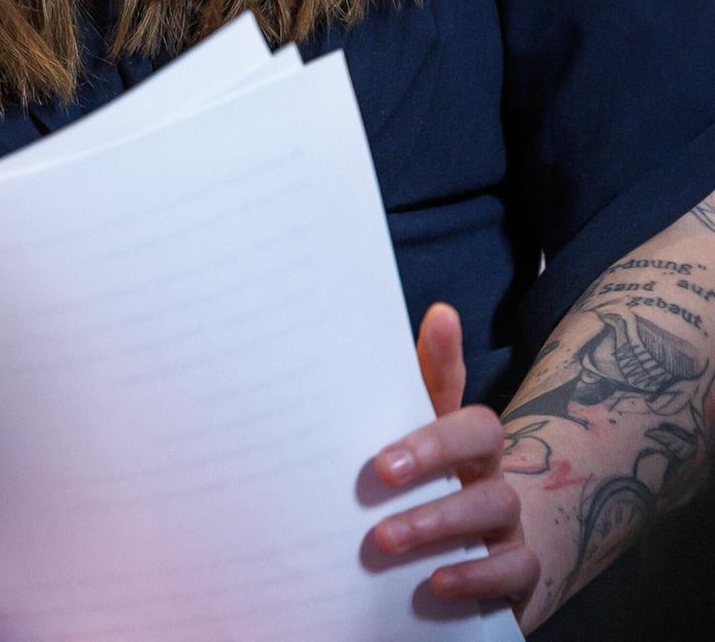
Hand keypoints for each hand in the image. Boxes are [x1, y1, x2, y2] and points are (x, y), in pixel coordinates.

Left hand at [366, 301, 540, 614]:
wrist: (458, 569)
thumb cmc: (415, 498)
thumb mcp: (393, 450)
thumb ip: (384, 406)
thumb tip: (391, 332)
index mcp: (455, 432)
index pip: (453, 383)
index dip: (448, 351)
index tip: (439, 318)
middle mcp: (488, 466)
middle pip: (483, 435)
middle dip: (434, 447)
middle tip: (379, 469)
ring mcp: (508, 517)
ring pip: (494, 504)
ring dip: (437, 521)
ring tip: (386, 538)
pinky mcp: (520, 569)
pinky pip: (514, 568)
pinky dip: (475, 574)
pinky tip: (436, 582)